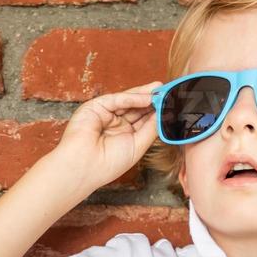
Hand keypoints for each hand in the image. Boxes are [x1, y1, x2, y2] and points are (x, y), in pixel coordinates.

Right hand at [49, 81, 164, 194]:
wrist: (84, 167)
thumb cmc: (108, 163)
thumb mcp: (137, 146)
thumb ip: (150, 129)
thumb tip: (163, 113)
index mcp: (124, 136)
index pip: (143, 119)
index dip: (156, 111)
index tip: (171, 104)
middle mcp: (114, 124)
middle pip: (136, 107)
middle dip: (152, 99)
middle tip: (168, 91)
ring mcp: (105, 114)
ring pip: (127, 101)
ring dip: (144, 94)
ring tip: (160, 90)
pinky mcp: (95, 107)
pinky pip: (116, 99)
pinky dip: (132, 98)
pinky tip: (146, 98)